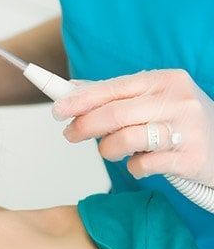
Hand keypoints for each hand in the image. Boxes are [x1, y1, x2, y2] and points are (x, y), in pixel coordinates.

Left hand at [53, 70, 213, 185]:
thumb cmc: (183, 123)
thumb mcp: (157, 100)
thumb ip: (118, 96)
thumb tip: (73, 90)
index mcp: (165, 80)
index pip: (112, 88)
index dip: (80, 100)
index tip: (57, 110)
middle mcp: (178, 101)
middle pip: (114, 114)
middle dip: (84, 126)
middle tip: (70, 135)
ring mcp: (186, 129)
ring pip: (125, 139)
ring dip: (107, 149)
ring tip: (109, 151)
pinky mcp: (191, 159)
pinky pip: (144, 164)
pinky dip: (133, 167)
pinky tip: (138, 164)